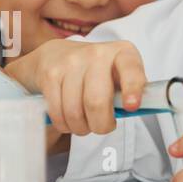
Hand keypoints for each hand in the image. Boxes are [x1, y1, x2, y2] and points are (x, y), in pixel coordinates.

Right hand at [4, 39, 146, 135]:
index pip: (131, 70)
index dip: (132, 89)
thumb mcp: (121, 76)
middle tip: (102, 127)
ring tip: (84, 125)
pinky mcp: (50, 73)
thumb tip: (132, 111)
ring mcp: (71, 62)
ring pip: (75, 111)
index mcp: (122, 54)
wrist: (58, 54)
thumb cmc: (100, 73)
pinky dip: (64, 124)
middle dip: (101, 125)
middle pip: (97, 101)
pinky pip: (57, 111)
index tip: (132, 106)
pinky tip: (69, 121)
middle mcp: (97, 54)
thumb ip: (132, 92)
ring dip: (81, 127)